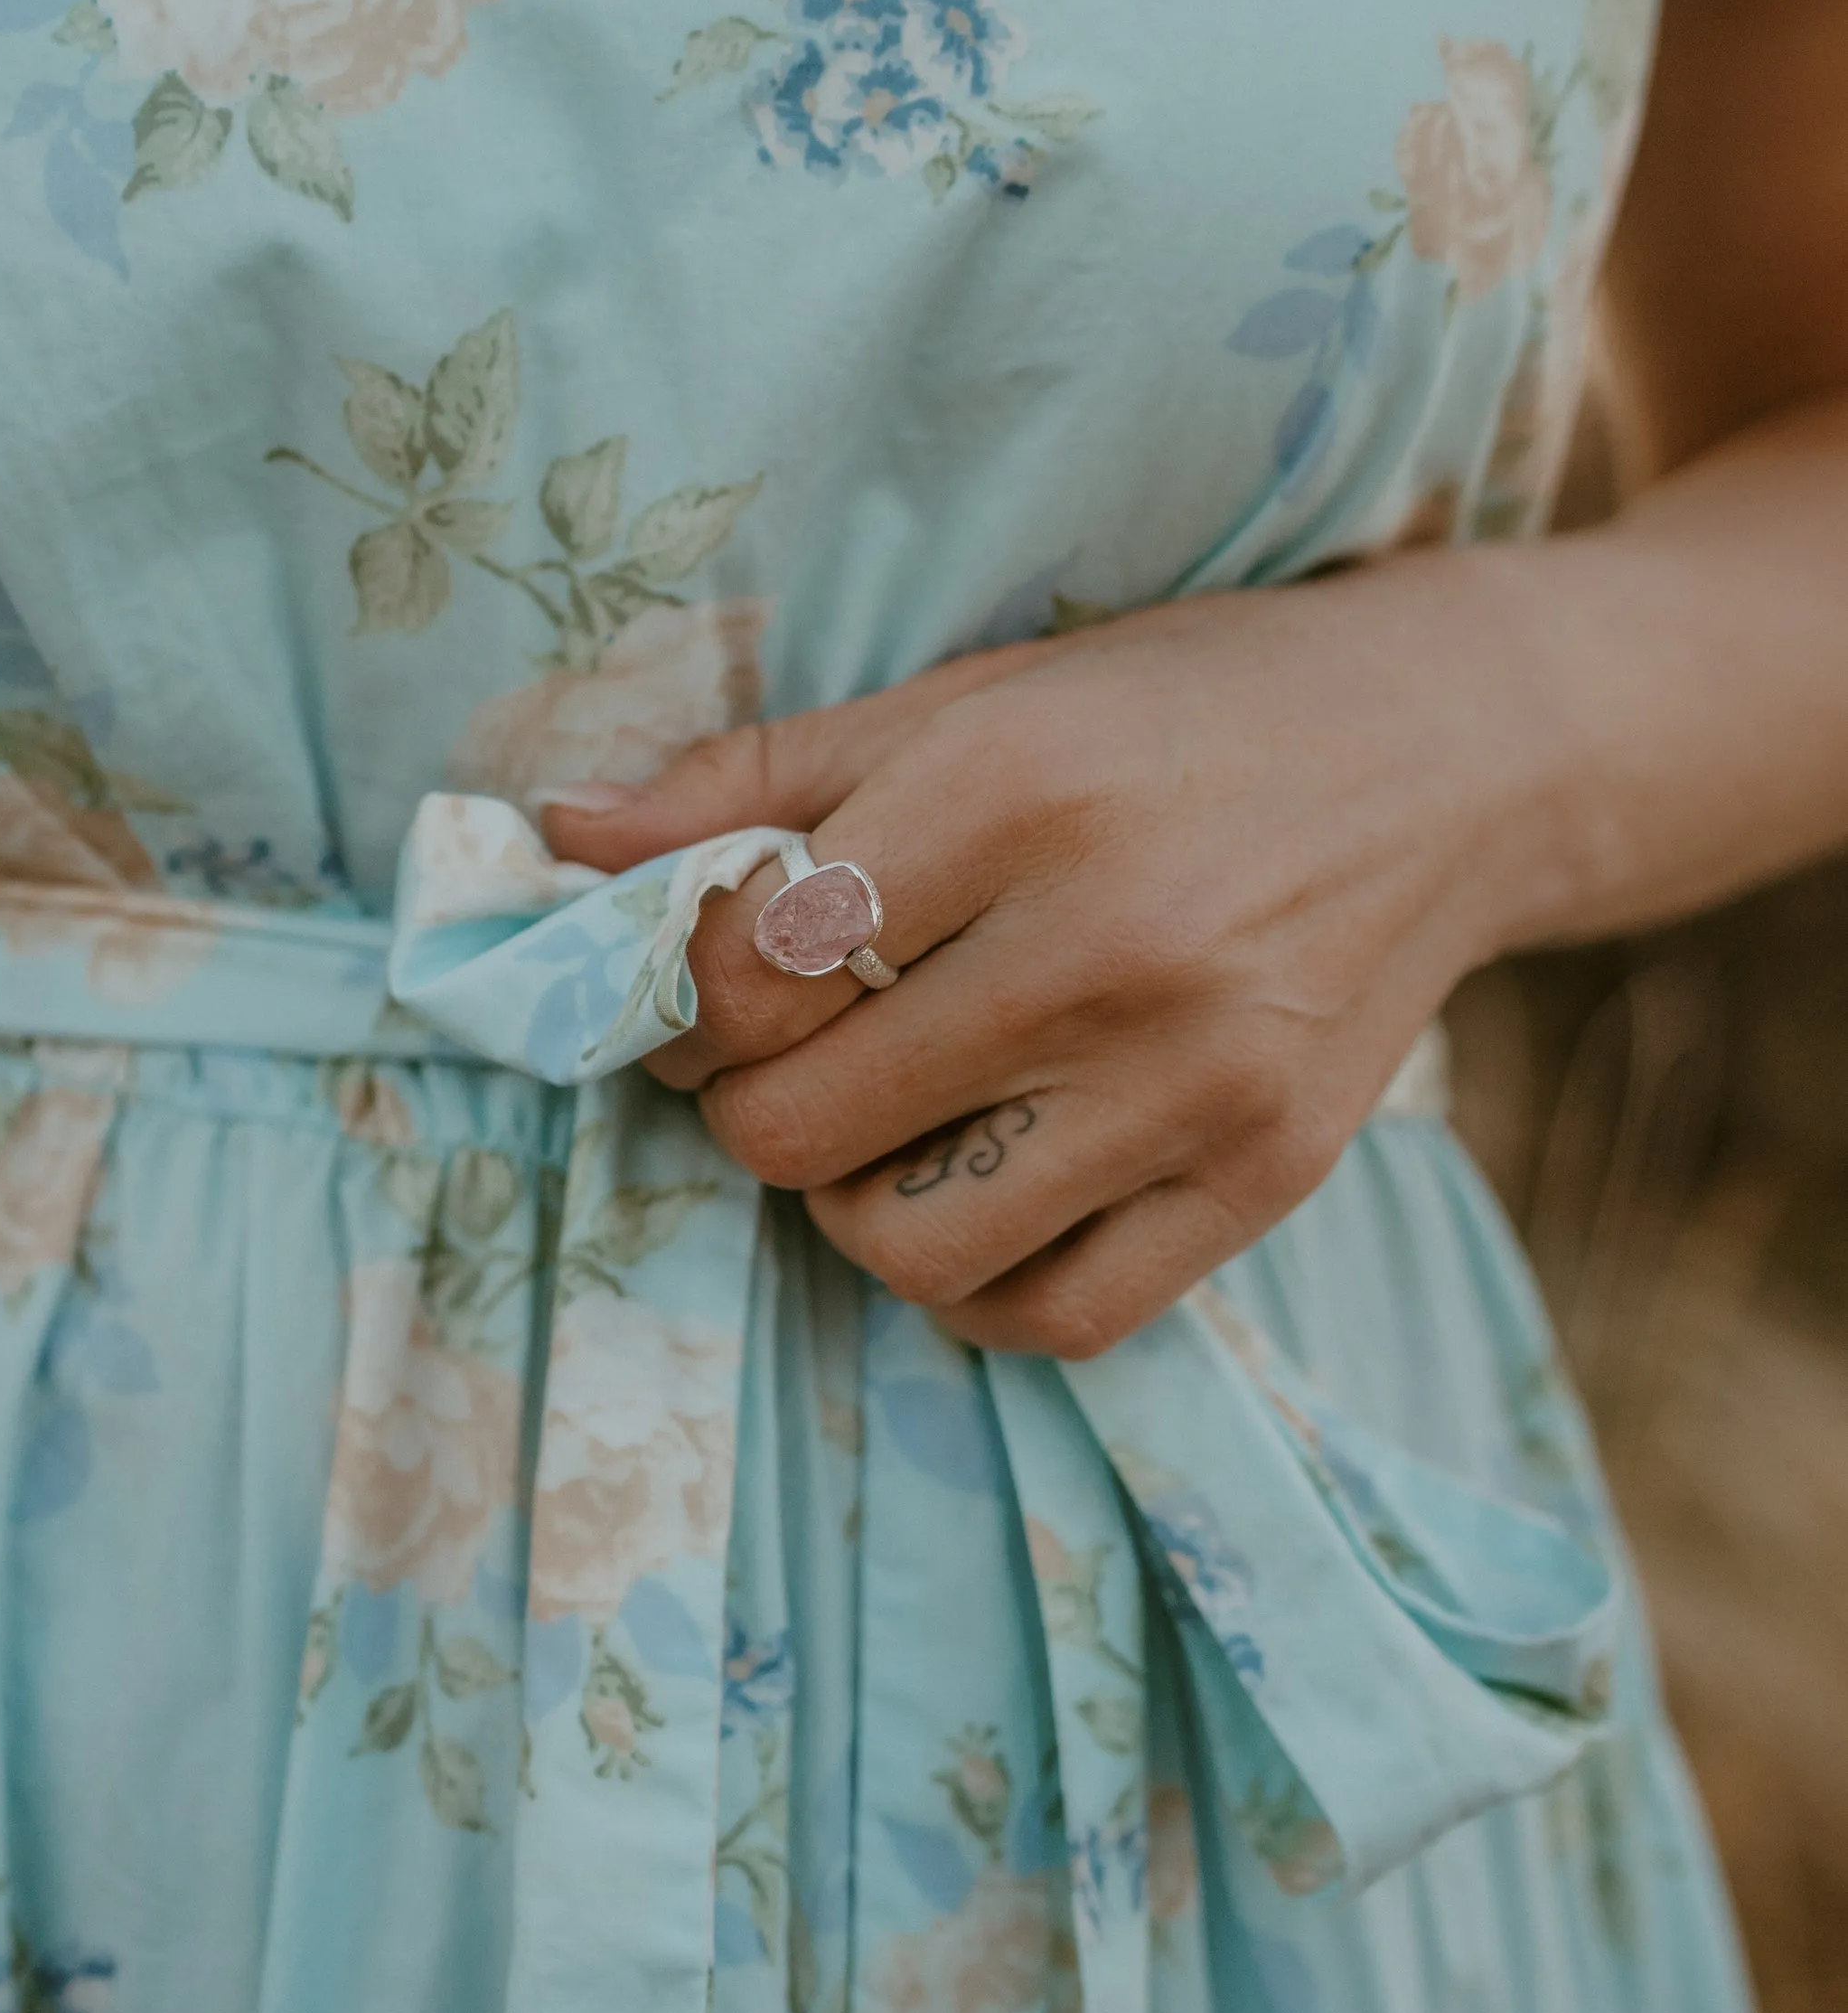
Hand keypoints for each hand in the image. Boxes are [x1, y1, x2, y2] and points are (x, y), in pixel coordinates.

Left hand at [543, 556, 1563, 1355]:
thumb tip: (558, 838)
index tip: (720, 977)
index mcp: (1015, 790)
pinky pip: (1053, 1315)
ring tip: (889, 1119)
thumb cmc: (1176, 714)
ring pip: (908, 1248)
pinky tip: (982, 1188)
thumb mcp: (969, 696)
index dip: (684, 995)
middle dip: (751, 1104)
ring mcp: (1200, 1081)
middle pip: (799, 1129)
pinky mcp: (1268, 1179)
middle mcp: (1111, 944)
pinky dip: (979, 1283)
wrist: (1453, 759)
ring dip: (852, 1203)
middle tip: (792, 1052)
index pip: (745, 967)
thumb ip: (756, 775)